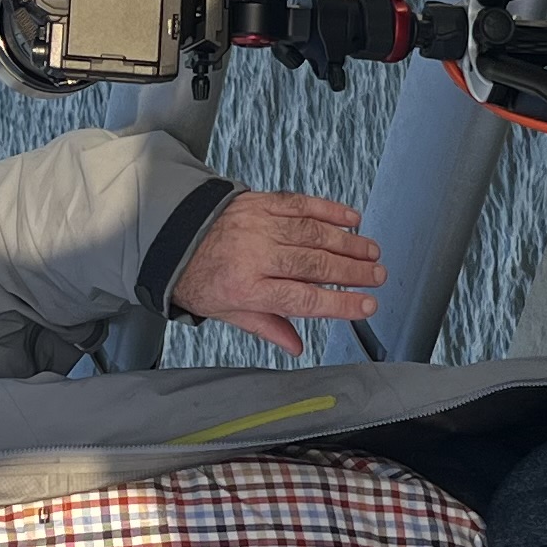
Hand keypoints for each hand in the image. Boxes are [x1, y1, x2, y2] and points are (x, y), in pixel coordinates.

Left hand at [168, 190, 383, 350]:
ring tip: (372, 253)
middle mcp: (255, 254)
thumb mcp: (225, 311)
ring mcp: (259, 224)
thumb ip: (266, 325)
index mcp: (247, 287)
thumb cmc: (197, 276)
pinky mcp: (260, 201)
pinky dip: (329, 209)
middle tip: (378, 277)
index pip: (304, 299)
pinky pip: (301, 203)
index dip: (340, 304)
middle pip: (315, 265)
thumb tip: (297, 345)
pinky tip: (351, 217)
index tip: (366, 305)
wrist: (168, 234)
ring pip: (314, 233)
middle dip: (353, 272)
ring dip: (349, 242)